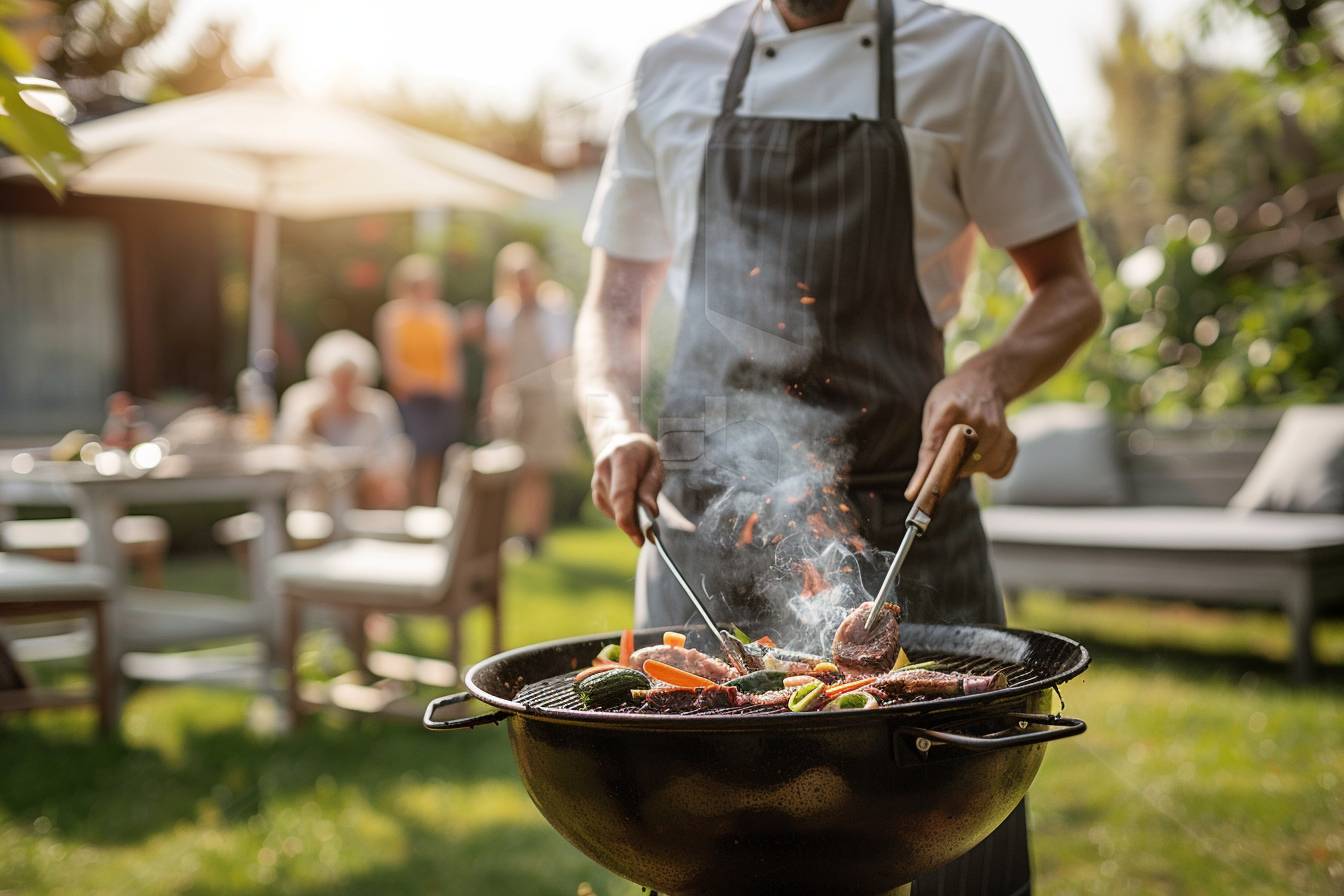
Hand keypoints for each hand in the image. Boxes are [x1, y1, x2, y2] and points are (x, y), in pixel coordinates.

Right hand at [591, 433, 663, 545]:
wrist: (623, 441)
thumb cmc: (644, 454)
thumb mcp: (656, 464)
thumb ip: (651, 487)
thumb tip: (650, 512)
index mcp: (621, 456)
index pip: (621, 494)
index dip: (628, 519)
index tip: (639, 538)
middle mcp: (603, 467)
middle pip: (615, 505)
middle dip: (631, 524)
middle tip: (647, 535)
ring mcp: (596, 479)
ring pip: (611, 510)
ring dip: (627, 518)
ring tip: (642, 514)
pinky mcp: (595, 490)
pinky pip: (608, 510)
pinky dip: (620, 513)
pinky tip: (630, 506)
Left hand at [904, 364, 1016, 500]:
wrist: (986, 380)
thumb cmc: (952, 398)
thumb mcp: (933, 409)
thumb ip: (930, 440)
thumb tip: (926, 478)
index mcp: (948, 408)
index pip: (934, 447)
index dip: (925, 472)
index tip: (914, 494)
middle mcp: (975, 418)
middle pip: (959, 462)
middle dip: (950, 469)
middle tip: (948, 460)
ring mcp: (996, 428)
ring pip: (980, 468)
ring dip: (970, 468)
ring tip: (966, 452)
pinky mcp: (1010, 437)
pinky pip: (1000, 470)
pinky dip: (990, 469)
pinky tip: (984, 455)